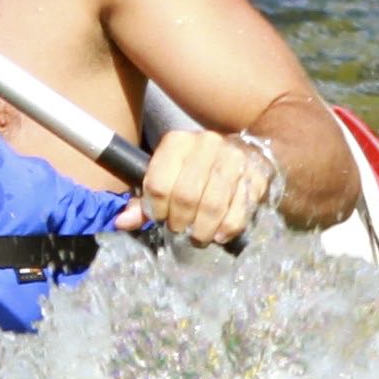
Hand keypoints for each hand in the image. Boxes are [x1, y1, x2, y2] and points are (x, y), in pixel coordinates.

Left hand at [138, 123, 278, 249]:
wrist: (246, 152)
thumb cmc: (196, 170)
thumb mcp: (166, 177)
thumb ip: (143, 201)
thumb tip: (121, 222)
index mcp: (177, 142)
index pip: (158, 184)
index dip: (154, 210)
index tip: (159, 218)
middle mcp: (207, 144)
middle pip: (186, 196)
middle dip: (179, 222)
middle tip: (179, 230)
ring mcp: (234, 159)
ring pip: (212, 206)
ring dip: (202, 230)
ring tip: (198, 236)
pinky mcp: (256, 177)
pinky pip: (238, 213)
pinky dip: (225, 230)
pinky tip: (218, 234)